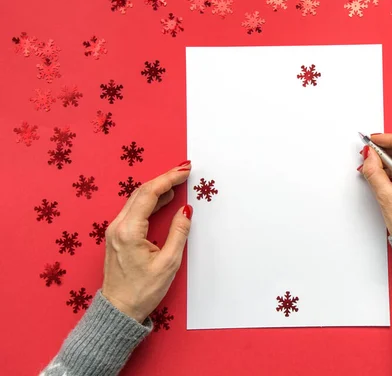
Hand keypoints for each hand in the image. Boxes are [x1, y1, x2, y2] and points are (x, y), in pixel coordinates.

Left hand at [102, 161, 192, 321]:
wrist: (118, 310)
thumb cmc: (143, 291)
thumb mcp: (168, 264)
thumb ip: (178, 233)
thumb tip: (186, 210)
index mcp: (129, 231)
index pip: (149, 194)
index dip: (169, 178)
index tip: (185, 170)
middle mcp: (118, 226)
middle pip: (141, 192)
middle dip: (164, 178)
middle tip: (184, 170)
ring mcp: (115, 230)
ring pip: (137, 199)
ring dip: (157, 188)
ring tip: (178, 181)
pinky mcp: (117, 236)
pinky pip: (134, 210)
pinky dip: (150, 200)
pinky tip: (163, 199)